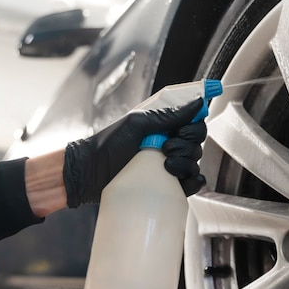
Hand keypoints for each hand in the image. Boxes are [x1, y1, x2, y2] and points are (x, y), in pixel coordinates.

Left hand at [63, 98, 206, 205]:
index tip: (181, 130)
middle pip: (197, 144)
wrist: (91, 173)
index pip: (194, 122)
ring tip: (165, 165)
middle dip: (186, 146)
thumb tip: (197, 103)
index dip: (194, 127)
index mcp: (164, 125)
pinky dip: (193, 182)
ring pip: (194, 163)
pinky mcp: (168, 185)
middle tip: (165, 147)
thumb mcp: (138, 124)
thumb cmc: (108, 144)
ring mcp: (170, 165)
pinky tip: (183, 180)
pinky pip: (192, 184)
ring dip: (185, 164)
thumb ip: (168, 114)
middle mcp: (170, 143)